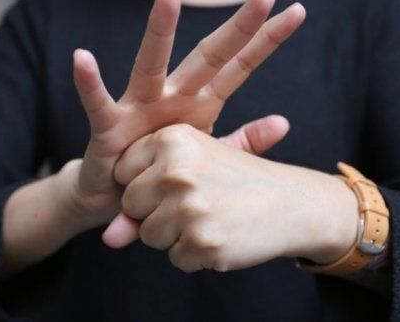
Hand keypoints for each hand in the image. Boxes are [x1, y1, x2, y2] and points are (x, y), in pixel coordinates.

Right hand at [71, 0, 305, 230]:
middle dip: (237, 27)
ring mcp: (139, 108)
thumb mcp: (209, 159)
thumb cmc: (161, 171)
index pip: (239, 66)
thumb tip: (285, 122)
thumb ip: (243, 142)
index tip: (298, 12)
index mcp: (200, 104)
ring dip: (160, 30)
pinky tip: (82, 58)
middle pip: (208, 56)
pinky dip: (90, 83)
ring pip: (151, 64)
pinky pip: (98, 103)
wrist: (116, 200)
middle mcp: (172, 96)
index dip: (267, 41)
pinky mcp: (108, 127)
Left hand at [112, 124, 358, 272]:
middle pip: (132, 205)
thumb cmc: (234, 182)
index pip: (124, 172)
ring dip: (175, 235)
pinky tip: (220, 234)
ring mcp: (188, 207)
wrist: (291, 203)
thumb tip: (108, 238)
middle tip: (197, 201)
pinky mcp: (201, 241)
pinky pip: (175, 258)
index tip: (180, 179)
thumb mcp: (190, 171)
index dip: (148, 182)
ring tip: (210, 217)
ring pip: (150, 236)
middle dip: (156, 211)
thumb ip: (143, 199)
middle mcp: (176, 170)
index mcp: (172, 139)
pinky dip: (195, 255)